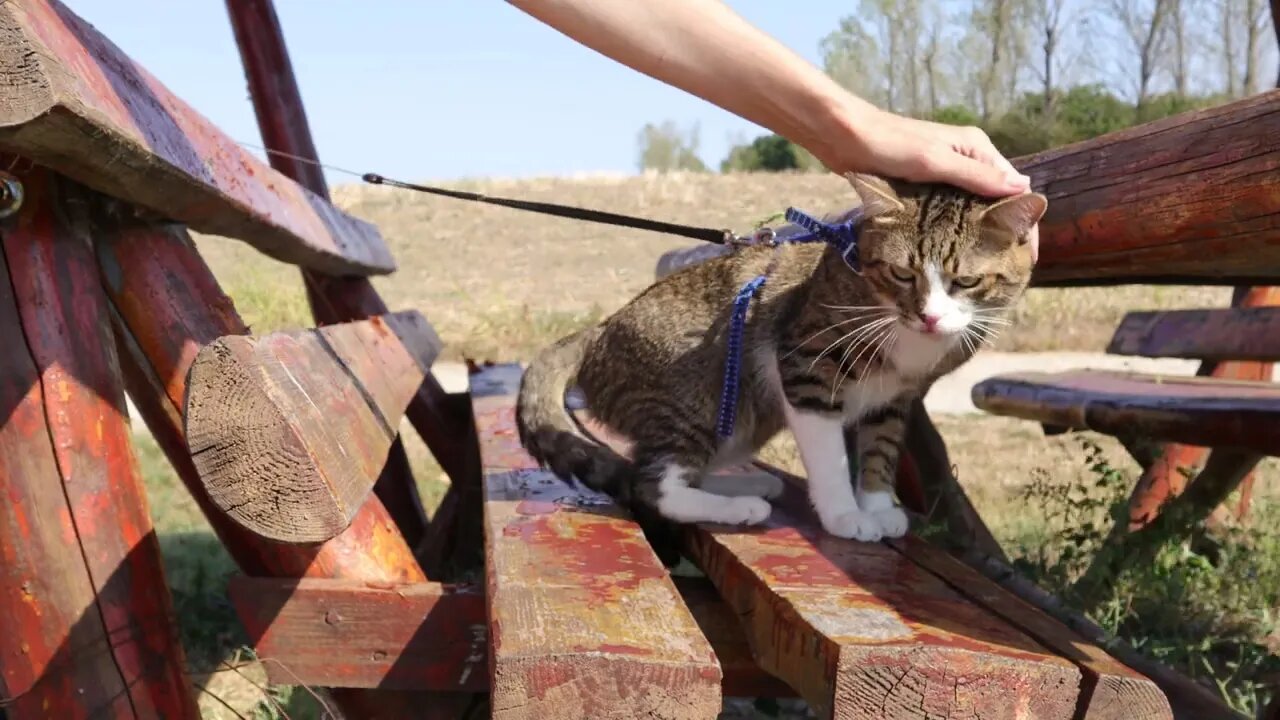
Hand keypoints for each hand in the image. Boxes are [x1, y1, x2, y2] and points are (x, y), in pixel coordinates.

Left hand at [826, 108, 1039, 259]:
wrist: (844, 137)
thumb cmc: (889, 145)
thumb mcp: (935, 161)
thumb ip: (976, 176)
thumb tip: (1022, 188)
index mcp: (976, 148)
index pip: (1014, 187)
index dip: (1024, 222)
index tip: (1027, 258)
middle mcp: (966, 159)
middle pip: (997, 201)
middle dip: (1005, 234)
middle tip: (1007, 273)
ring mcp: (945, 174)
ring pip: (973, 209)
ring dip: (981, 236)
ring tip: (986, 272)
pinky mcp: (924, 187)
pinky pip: (949, 212)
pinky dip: (956, 231)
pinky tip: (956, 256)